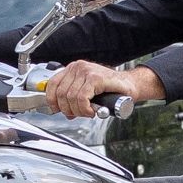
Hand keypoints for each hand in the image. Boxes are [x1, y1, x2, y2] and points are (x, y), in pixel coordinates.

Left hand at [44, 61, 163, 117]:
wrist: (130, 86)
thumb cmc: (110, 89)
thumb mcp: (86, 90)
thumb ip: (72, 96)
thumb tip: (59, 108)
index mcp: (73, 69)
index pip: (51, 85)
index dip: (52, 101)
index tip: (57, 110)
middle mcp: (78, 67)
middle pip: (60, 94)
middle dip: (68, 110)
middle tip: (79, 114)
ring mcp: (86, 71)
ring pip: (70, 98)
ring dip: (78, 111)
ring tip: (88, 112)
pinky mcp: (95, 78)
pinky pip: (81, 98)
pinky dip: (85, 109)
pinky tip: (92, 111)